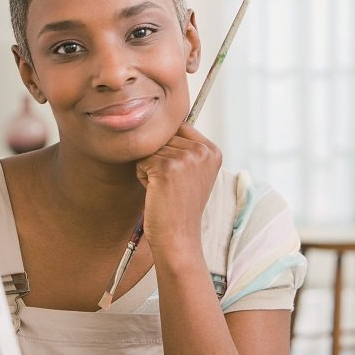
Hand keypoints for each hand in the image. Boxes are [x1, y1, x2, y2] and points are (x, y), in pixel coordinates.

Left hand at [136, 124, 221, 257]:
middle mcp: (202, 151)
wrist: (178, 237)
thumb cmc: (179, 206)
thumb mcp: (192, 173)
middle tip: (170, 186)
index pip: (179, 128)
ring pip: (150, 149)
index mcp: (212, 150)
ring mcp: (186, 158)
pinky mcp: (167, 167)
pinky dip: (142, 176)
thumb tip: (160, 117)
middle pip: (163, 137)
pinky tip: (156, 193)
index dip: (169, 150)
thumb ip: (185, 146)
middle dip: (158, 159)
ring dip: (150, 168)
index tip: (177, 176)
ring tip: (164, 189)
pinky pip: (141, 160)